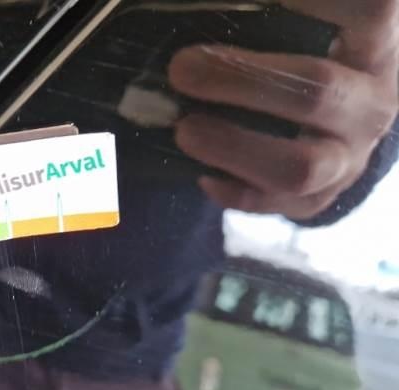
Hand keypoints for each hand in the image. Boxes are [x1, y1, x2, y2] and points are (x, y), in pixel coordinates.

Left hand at [168, 0, 398, 219]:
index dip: (319, 4)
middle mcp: (372, 102)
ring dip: (232, 147)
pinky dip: (230, 190)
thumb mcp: (300, 31)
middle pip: (318, 91)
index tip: (264, 5)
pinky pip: (272, 203)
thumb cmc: (303, 59)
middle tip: (182, 69)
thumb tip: (197, 9)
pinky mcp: (317, 200)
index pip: (367, 9)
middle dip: (241, 81)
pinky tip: (202, 173)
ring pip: (299, 166)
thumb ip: (261, 18)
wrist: (336, 127)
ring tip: (184, 130)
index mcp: (373, 41)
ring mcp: (350, 158)